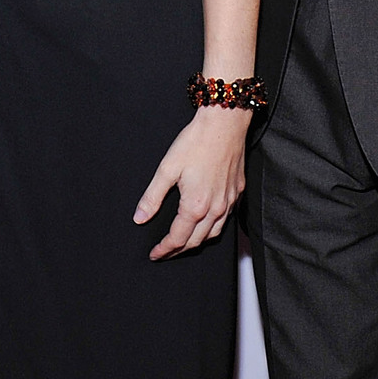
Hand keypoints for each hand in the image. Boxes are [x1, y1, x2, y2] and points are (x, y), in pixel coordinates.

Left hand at [135, 106, 250, 259]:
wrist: (224, 124)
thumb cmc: (196, 142)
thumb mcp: (166, 169)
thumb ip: (152, 197)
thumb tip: (139, 218)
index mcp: (196, 205)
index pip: (178, 238)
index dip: (164, 249)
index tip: (155, 254)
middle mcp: (215, 209)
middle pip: (196, 241)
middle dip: (178, 250)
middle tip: (165, 252)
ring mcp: (229, 202)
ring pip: (214, 234)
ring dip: (197, 242)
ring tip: (182, 243)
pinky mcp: (237, 193)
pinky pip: (226, 220)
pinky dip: (213, 228)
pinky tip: (205, 224)